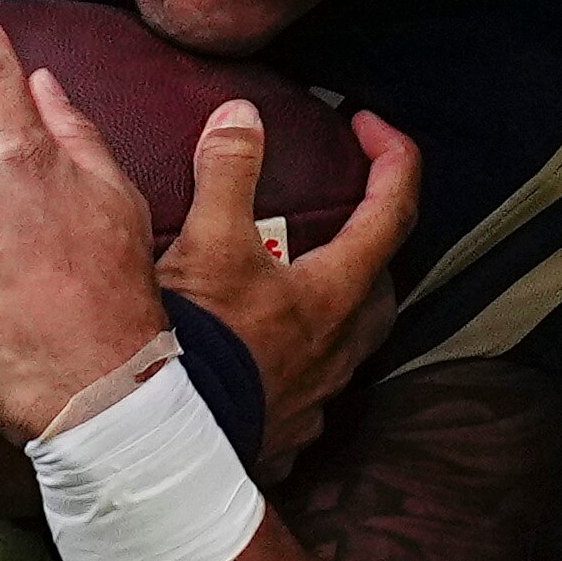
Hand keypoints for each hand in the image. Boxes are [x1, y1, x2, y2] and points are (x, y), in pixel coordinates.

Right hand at [154, 98, 422, 476]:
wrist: (168, 444)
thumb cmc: (197, 346)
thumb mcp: (207, 244)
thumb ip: (229, 172)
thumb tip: (242, 116)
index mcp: (333, 292)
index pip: (393, 210)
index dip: (392, 156)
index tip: (366, 124)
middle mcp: (339, 346)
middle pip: (382, 280)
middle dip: (372, 236)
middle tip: (341, 210)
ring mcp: (320, 392)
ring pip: (351, 337)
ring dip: (337, 301)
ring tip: (299, 281)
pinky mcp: (289, 428)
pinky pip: (311, 386)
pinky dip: (298, 360)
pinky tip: (266, 354)